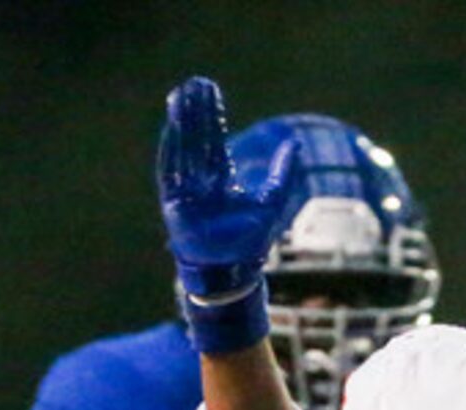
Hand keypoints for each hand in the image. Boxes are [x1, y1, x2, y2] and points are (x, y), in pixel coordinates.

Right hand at [156, 77, 295, 352]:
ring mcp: (186, 191)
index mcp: (220, 180)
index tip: (209, 90)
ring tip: (179, 97)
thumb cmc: (250, 240)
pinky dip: (171, 150)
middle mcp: (201, 181)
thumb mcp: (271, 200)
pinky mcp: (175, 203)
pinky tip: (172, 129)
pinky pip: (170, 172)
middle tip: (193, 83)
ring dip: (181, 124)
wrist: (233, 271)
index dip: (211, 115)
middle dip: (194, 112)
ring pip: (182, 149)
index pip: (213, 139)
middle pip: (196, 138)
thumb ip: (282, 172)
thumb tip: (295, 142)